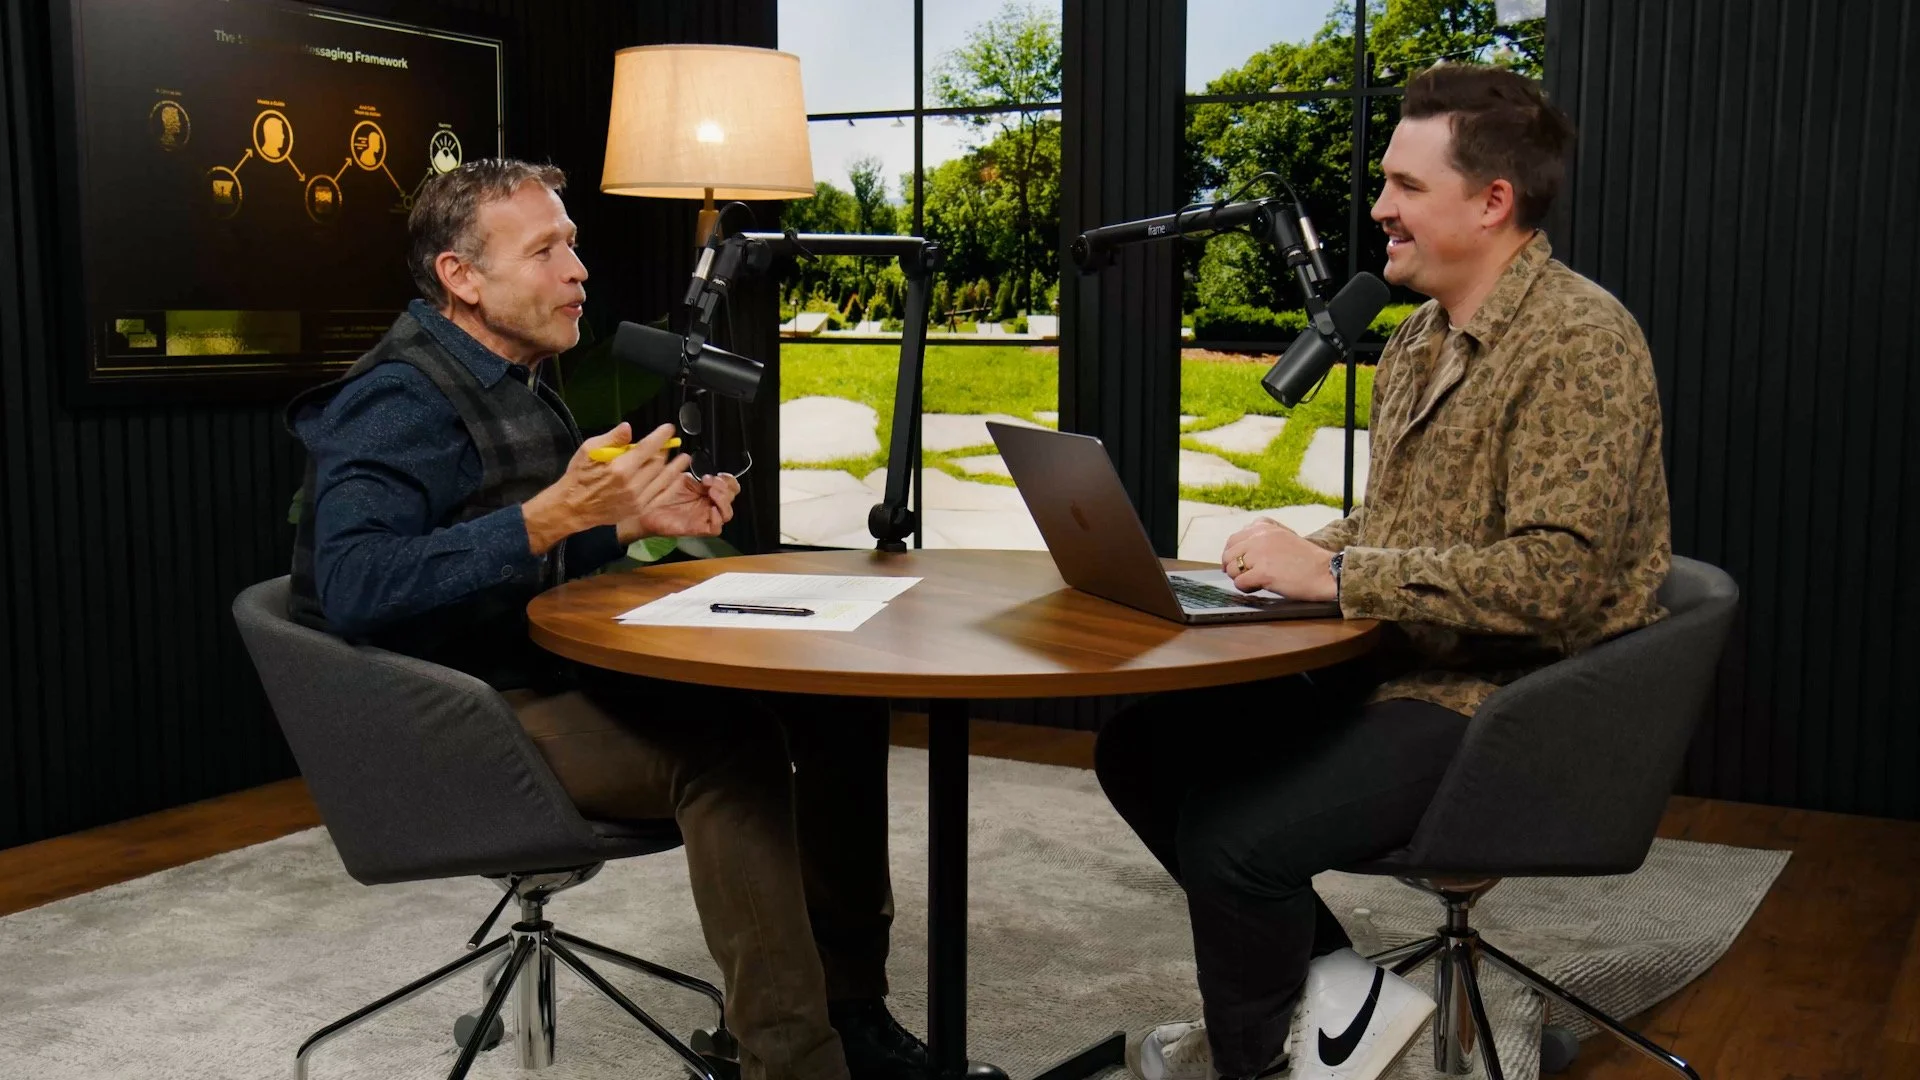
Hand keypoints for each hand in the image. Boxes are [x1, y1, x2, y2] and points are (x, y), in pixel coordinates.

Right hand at [523, 423, 686, 553]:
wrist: (573, 507)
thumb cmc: (579, 475)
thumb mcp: (588, 450)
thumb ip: (611, 439)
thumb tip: (628, 427)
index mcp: (620, 468)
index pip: (648, 448)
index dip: (661, 436)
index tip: (669, 429)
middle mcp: (632, 485)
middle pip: (658, 463)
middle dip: (667, 450)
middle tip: (671, 443)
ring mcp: (637, 499)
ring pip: (663, 480)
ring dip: (676, 468)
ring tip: (685, 458)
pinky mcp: (639, 510)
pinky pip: (661, 496)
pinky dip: (672, 486)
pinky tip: (678, 478)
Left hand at [621, 471, 739, 542]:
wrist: (645, 509)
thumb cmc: (661, 495)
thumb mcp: (681, 478)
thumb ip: (695, 473)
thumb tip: (701, 464)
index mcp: (707, 491)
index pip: (729, 486)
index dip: (728, 480)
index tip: (718, 474)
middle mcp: (709, 504)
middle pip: (732, 498)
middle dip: (725, 487)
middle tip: (709, 482)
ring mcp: (705, 517)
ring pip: (728, 514)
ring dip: (723, 500)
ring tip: (711, 493)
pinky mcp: (698, 529)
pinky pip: (716, 528)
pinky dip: (717, 518)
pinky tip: (711, 509)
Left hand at [1220, 518, 1337, 600]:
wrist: (1326, 572)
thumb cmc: (1308, 559)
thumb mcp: (1284, 536)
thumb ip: (1263, 536)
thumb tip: (1241, 547)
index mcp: (1264, 526)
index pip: (1233, 539)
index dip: (1233, 554)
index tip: (1239, 564)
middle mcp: (1259, 537)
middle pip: (1228, 554)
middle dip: (1233, 567)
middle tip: (1244, 575)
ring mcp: (1260, 554)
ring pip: (1231, 569)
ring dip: (1240, 578)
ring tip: (1254, 582)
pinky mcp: (1263, 573)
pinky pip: (1239, 583)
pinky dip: (1246, 588)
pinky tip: (1258, 587)